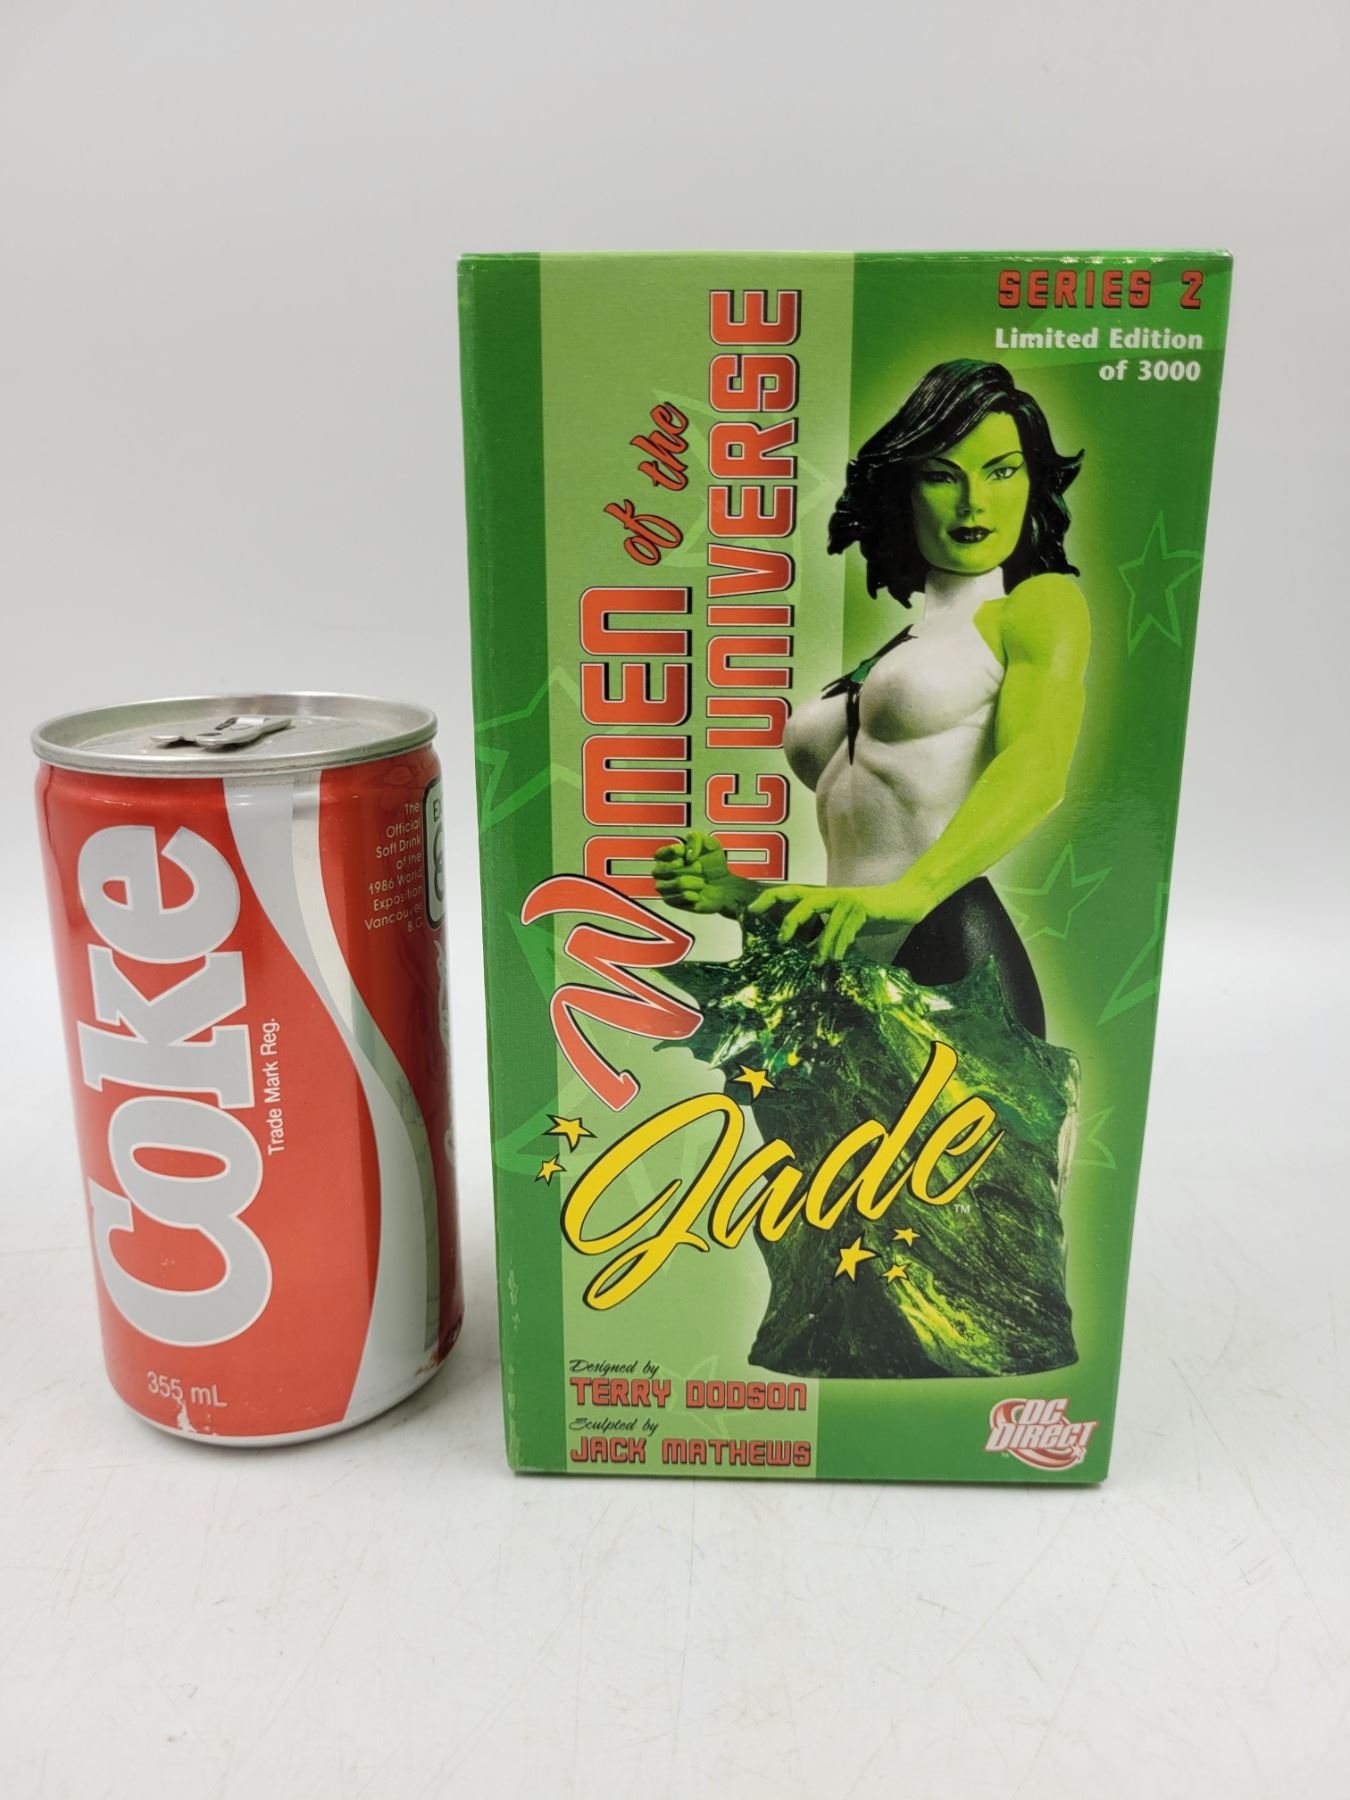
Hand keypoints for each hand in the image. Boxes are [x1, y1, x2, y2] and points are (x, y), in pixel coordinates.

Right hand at [653, 831, 757, 917]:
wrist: (723, 885)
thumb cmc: (713, 864)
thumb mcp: (710, 844)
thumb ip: (696, 839)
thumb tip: (688, 856)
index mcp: (666, 857)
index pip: (660, 854)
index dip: (675, 853)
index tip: (688, 854)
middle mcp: (661, 872)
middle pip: (667, 869)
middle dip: (689, 868)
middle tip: (700, 868)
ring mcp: (665, 888)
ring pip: (677, 883)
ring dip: (694, 881)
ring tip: (701, 882)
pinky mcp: (671, 901)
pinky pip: (681, 897)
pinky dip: (694, 894)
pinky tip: (698, 894)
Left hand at [747, 883, 916, 963]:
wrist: (904, 901)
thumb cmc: (870, 914)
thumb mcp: (842, 925)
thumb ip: (824, 933)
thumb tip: (807, 954)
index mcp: (822, 896)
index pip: (789, 892)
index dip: (768, 899)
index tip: (750, 911)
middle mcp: (831, 894)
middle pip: (802, 900)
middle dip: (790, 920)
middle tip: (781, 940)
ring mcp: (847, 899)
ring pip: (826, 919)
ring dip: (821, 944)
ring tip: (817, 963)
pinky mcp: (863, 907)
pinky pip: (847, 927)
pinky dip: (840, 944)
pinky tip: (837, 958)